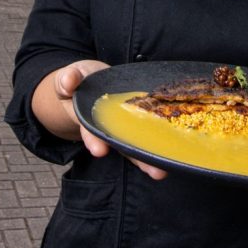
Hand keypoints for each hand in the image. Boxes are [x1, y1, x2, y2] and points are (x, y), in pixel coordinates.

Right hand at [40, 61, 167, 177]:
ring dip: (152, 157)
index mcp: (89, 119)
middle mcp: (109, 128)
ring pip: (139, 143)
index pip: (91, 131)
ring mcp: (126, 125)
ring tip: (166, 170)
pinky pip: (152, 128)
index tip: (99, 151)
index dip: (94, 140)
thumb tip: (68, 82)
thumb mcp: (72, 76)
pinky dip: (164, 137)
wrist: (92, 79)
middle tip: (155, 171)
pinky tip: (178, 146)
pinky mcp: (140, 117)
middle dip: (138, 159)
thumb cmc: (81, 80)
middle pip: (123, 146)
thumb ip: (68, 79)